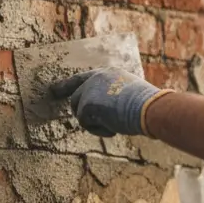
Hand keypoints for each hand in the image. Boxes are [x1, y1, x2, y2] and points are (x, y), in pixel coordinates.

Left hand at [49, 67, 168, 136]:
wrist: (150, 108)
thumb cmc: (147, 106)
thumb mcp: (129, 95)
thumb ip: (112, 97)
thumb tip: (104, 112)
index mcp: (107, 73)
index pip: (82, 78)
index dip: (67, 85)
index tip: (54, 90)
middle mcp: (95, 78)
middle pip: (76, 98)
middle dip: (81, 112)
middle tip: (90, 122)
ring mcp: (89, 90)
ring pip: (79, 112)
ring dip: (94, 123)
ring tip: (115, 123)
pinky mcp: (86, 104)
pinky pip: (85, 123)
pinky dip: (98, 129)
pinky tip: (113, 127)